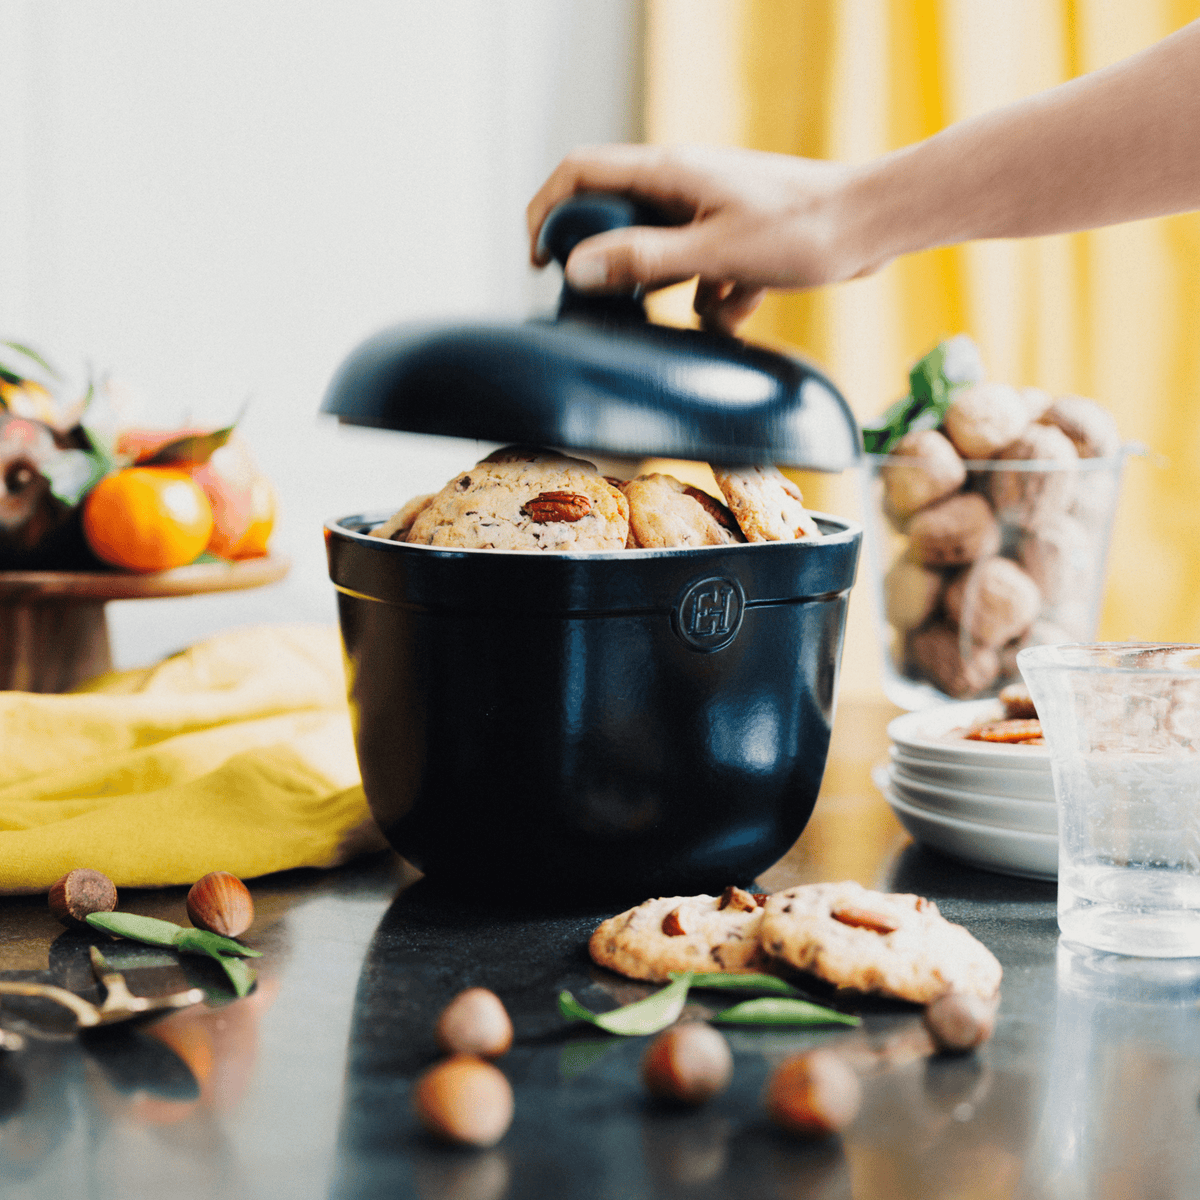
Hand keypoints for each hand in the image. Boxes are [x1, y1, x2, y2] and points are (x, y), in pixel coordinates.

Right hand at [526, 144, 880, 333]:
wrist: (873, 225)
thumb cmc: (801, 230)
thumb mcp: (713, 252)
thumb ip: (643, 259)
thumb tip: (578, 268)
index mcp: (669, 172)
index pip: (580, 173)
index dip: (547, 211)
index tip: (538, 260)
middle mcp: (684, 185)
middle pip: (618, 219)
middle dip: (616, 267)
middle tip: (617, 305)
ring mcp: (711, 211)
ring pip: (663, 255)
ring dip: (674, 290)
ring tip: (702, 304)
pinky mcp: (737, 238)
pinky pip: (704, 274)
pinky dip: (716, 298)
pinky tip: (743, 304)